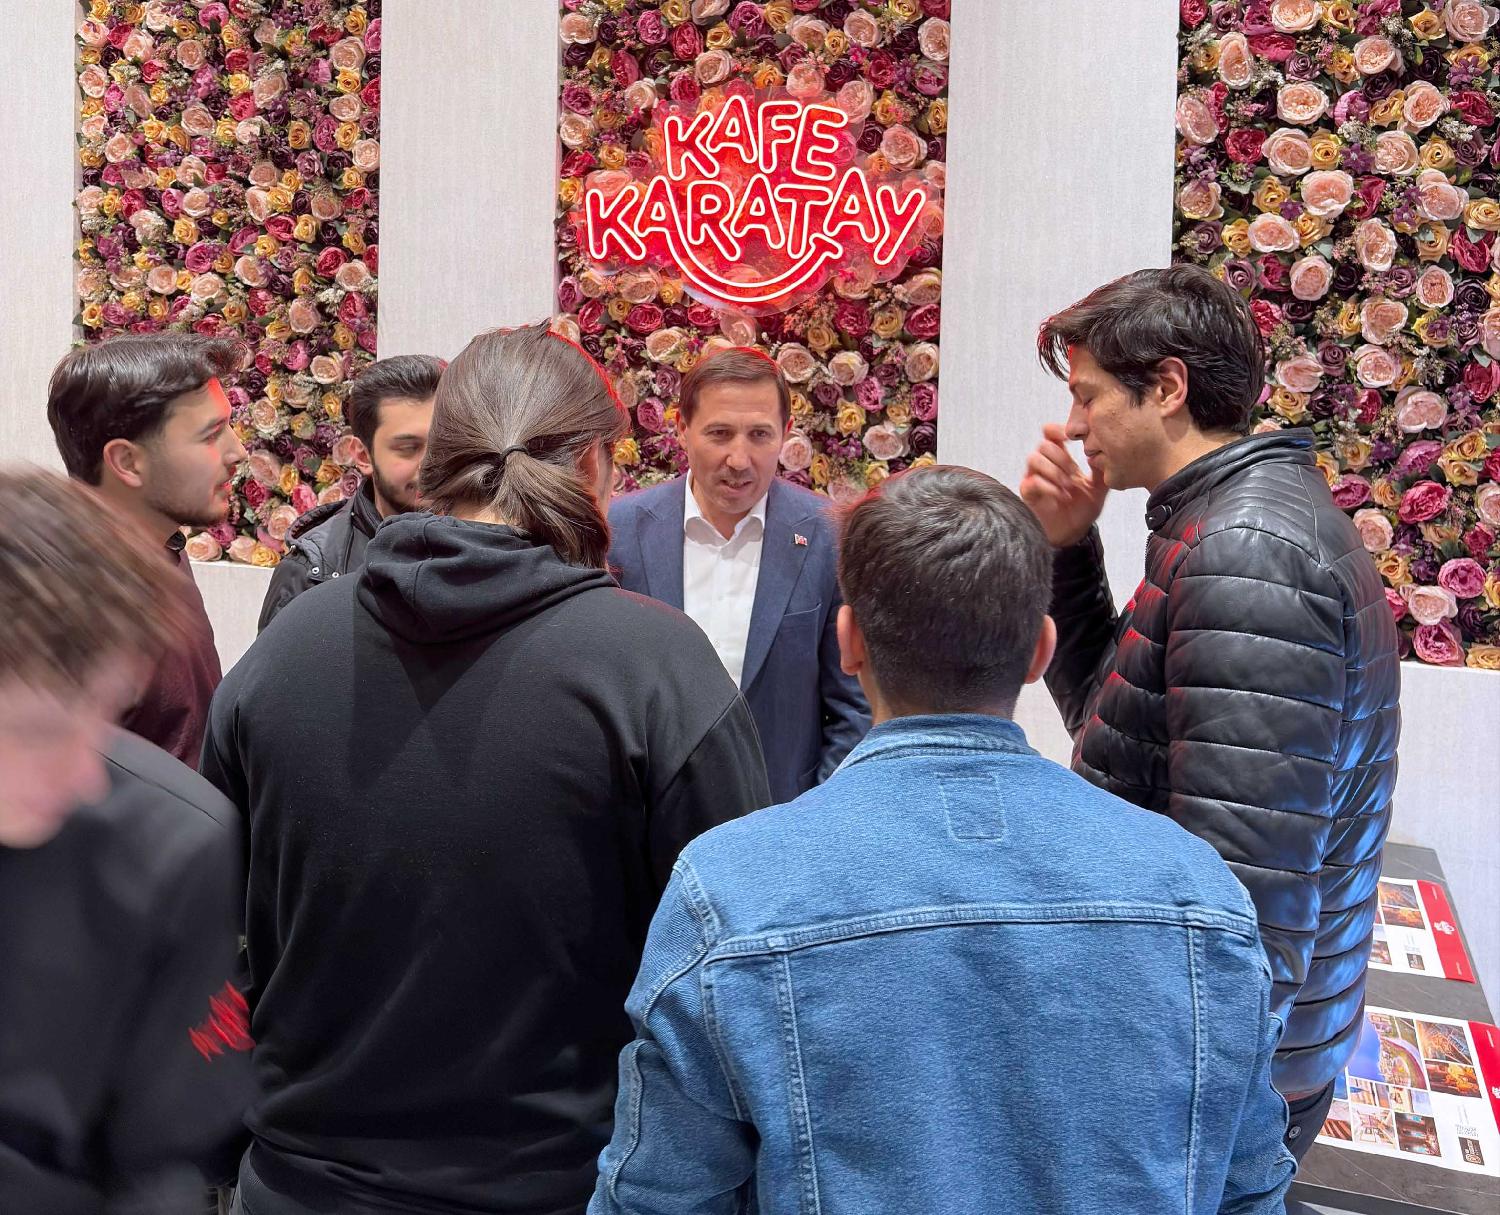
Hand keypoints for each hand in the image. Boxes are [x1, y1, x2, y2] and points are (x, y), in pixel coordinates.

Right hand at [1019, 423, 1107, 547]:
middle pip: (1044, 445)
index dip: (1058, 430)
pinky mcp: (1028, 492)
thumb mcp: (1099, 488)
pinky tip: (1060, 496)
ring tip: (1067, 487)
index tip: (1071, 437)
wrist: (1073, 533)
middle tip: (1075, 474)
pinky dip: (1048, 487)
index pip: (1052, 434)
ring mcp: (1034, 477)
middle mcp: (1045, 465)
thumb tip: (1100, 453)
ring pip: (1035, 459)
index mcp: (1060, 458)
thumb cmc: (1083, 509)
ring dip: (1054, 471)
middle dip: (1061, 458)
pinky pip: (1032, 481)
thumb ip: (1101, 471)